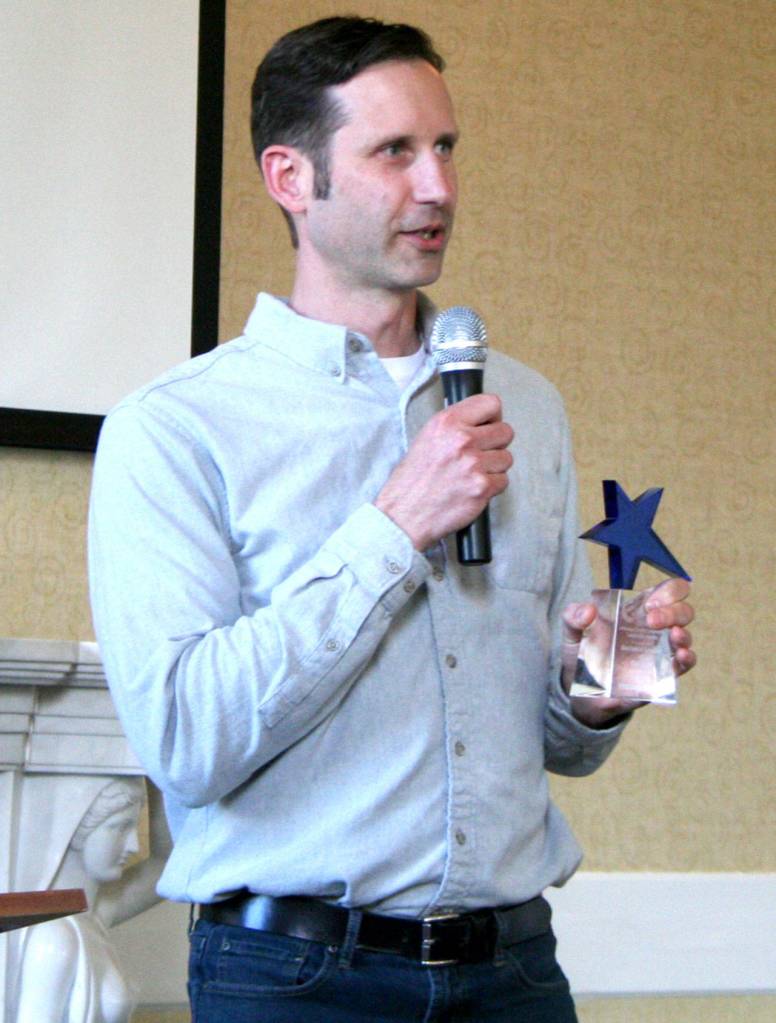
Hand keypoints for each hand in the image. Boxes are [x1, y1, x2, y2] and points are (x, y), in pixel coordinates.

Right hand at [375, 393, 513, 549]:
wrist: (404, 515)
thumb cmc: (412, 481)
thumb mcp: (427, 438)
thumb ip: (456, 426)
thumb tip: (483, 423)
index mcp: (446, 422)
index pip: (490, 403)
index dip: (493, 417)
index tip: (488, 426)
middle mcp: (461, 440)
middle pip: (505, 431)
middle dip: (496, 444)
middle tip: (480, 454)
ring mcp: (474, 464)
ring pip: (506, 458)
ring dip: (494, 467)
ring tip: (471, 475)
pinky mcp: (482, 487)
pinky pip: (503, 481)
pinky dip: (491, 487)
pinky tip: (471, 488)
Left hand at [561, 578, 695, 727]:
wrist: (579, 691)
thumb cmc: (581, 654)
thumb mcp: (571, 632)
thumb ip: (572, 616)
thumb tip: (588, 610)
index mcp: (636, 611)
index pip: (667, 591)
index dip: (668, 591)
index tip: (650, 601)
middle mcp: (653, 629)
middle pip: (682, 611)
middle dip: (673, 611)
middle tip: (651, 620)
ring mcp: (659, 653)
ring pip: (685, 637)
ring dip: (684, 634)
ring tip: (674, 635)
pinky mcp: (660, 676)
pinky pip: (683, 666)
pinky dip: (687, 659)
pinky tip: (681, 655)